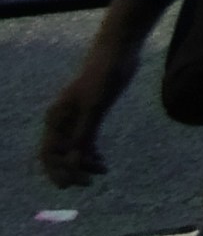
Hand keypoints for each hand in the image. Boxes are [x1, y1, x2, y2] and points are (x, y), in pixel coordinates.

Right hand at [35, 18, 124, 190]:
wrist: (119, 51)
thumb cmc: (105, 75)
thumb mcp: (95, 107)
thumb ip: (84, 134)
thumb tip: (74, 163)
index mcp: (56, 119)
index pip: (49, 154)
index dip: (58, 171)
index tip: (72, 185)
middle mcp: (62, 121)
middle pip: (59, 154)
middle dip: (71, 170)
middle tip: (88, 183)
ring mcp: (76, 118)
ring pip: (73, 149)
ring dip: (84, 163)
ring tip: (102, 171)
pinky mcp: (90, 114)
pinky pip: (85, 140)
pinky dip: (91, 152)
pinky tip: (103, 162)